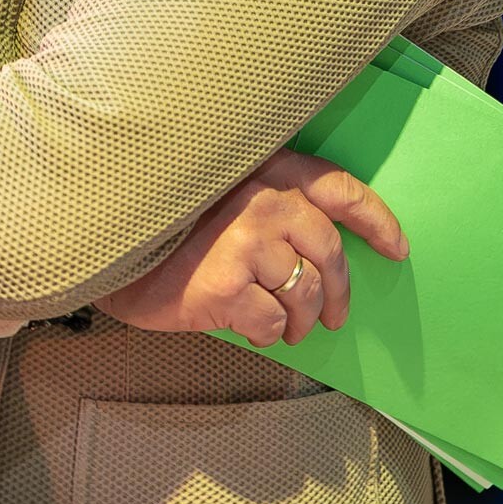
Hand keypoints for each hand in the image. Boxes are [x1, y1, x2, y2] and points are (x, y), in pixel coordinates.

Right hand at [93, 149, 405, 347]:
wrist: (106, 245)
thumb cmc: (163, 222)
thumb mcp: (218, 192)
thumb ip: (266, 205)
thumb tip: (315, 252)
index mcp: (266, 169)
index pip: (339, 189)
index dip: (376, 220)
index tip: (396, 248)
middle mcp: (262, 199)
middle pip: (330, 251)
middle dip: (340, 290)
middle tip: (335, 315)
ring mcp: (245, 242)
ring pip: (306, 292)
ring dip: (304, 320)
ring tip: (290, 329)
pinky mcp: (226, 286)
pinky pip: (271, 322)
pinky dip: (268, 335)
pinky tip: (250, 329)